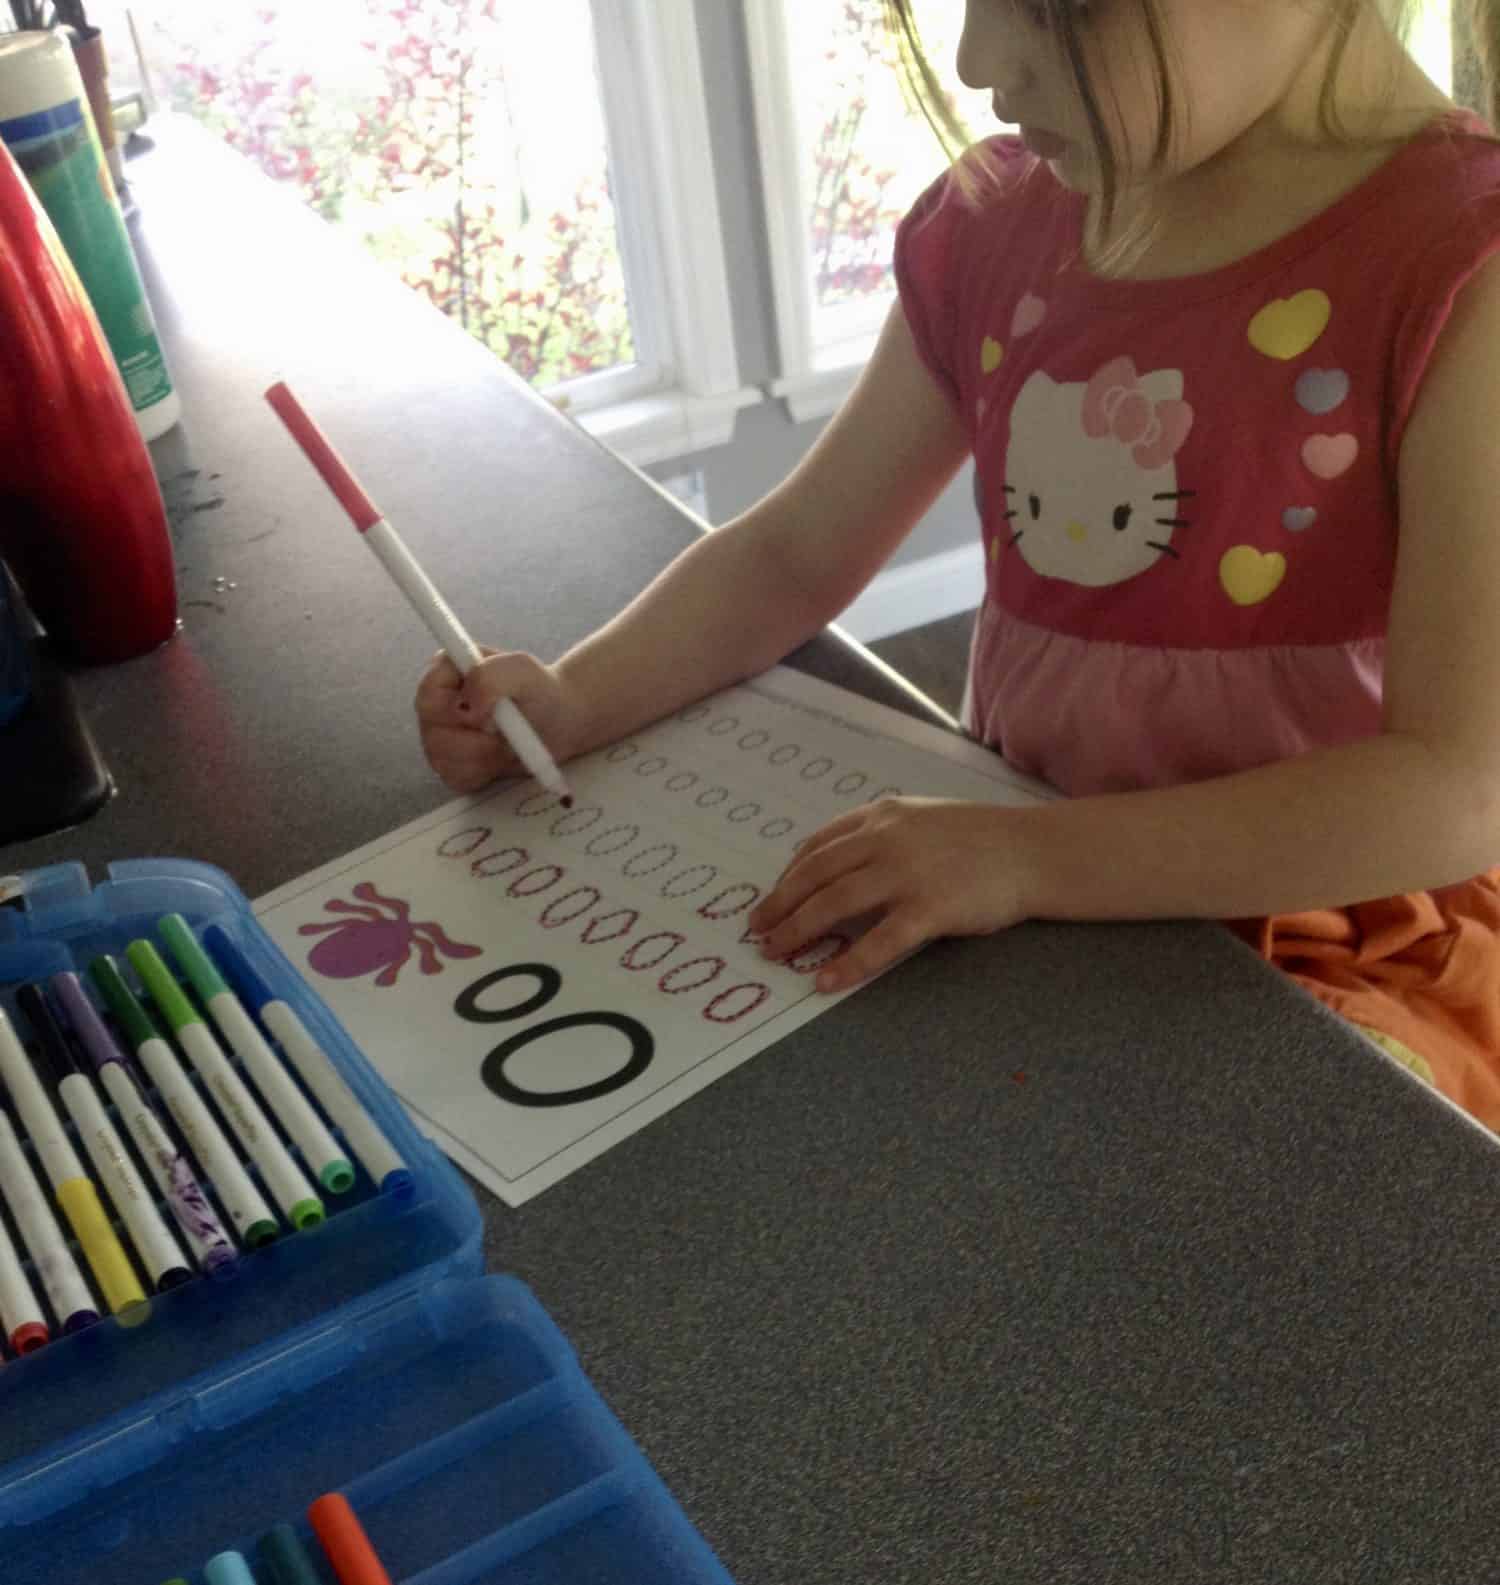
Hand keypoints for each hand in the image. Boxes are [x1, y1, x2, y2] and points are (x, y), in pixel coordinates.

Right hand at [415, 648, 586, 792]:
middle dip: (473, 741)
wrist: (560, 722)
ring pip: (441, 759)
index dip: (454, 711)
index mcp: (446, 671)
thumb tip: (465, 707)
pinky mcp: (452, 764)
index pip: (428, 694)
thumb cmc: (539, 689)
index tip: (489, 715)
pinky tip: (498, 760)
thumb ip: (490, 676)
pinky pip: (455, 778)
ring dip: (481, 757)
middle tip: (503, 734)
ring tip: (506, 744)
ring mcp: (440, 736)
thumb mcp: (522, 669)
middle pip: (432, 733)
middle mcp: (436, 704)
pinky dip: (482, 773)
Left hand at [747, 797, 1039, 992]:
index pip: (819, 847)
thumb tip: (832, 860)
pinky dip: (847, 963)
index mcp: (882, 817)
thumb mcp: (921, 818)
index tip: (770, 899)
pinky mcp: (931, 909)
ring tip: (775, 953)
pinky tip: (825, 981)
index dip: (788, 876)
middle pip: (816, 875)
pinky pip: (880, 942)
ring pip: (836, 903)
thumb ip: (879, 833)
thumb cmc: (979, 839)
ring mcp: (908, 874)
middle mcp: (887, 840)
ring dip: (798, 930)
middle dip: (780, 905)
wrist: (1032, 851)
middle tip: (757, 931)